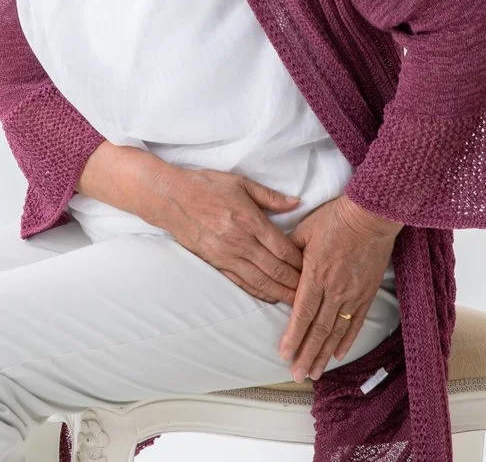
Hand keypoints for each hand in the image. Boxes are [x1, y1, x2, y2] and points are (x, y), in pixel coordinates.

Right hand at [151, 166, 305, 304]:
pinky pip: (241, 283)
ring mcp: (227, 256)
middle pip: (276, 269)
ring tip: (297, 302)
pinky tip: (270, 297)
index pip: (283, 248)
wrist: (170, 198)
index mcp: (250, 221)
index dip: (301, 262)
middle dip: (296, 283)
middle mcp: (241, 242)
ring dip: (281, 293)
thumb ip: (270, 196)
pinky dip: (258, 293)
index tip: (315, 267)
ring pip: (261, 281)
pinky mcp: (215, 263)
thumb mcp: (241, 183)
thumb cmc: (205, 186)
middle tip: (314, 292)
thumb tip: (297, 202)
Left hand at [278, 192, 401, 381]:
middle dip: (306, 354)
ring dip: (324, 354)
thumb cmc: (334, 219)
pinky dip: (346, 340)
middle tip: (297, 375)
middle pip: (318, 329)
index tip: (284, 354)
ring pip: (336, 331)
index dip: (292, 337)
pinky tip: (338, 354)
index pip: (301, 313)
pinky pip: (355, 322)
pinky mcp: (366, 293)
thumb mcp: (304, 231)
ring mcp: (352, 294)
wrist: (371, 215)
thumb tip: (277, 267)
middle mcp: (334, 290)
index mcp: (315, 275)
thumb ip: (289, 253)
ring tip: (314, 372)